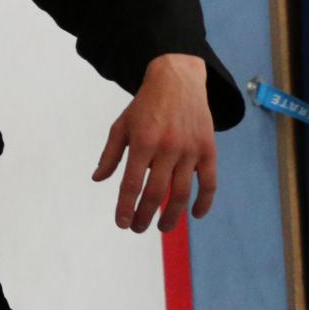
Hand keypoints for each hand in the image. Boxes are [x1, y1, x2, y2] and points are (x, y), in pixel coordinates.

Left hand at [93, 53, 217, 232]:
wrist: (177, 81)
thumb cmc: (144, 107)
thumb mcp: (121, 126)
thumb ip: (110, 154)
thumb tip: (99, 179)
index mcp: (141, 142)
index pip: (132, 183)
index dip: (126, 207)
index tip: (122, 224)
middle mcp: (167, 147)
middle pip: (156, 192)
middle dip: (145, 215)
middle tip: (138, 229)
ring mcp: (190, 149)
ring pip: (182, 192)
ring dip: (172, 216)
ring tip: (162, 228)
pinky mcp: (209, 149)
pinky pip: (209, 182)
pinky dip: (204, 202)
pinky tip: (195, 214)